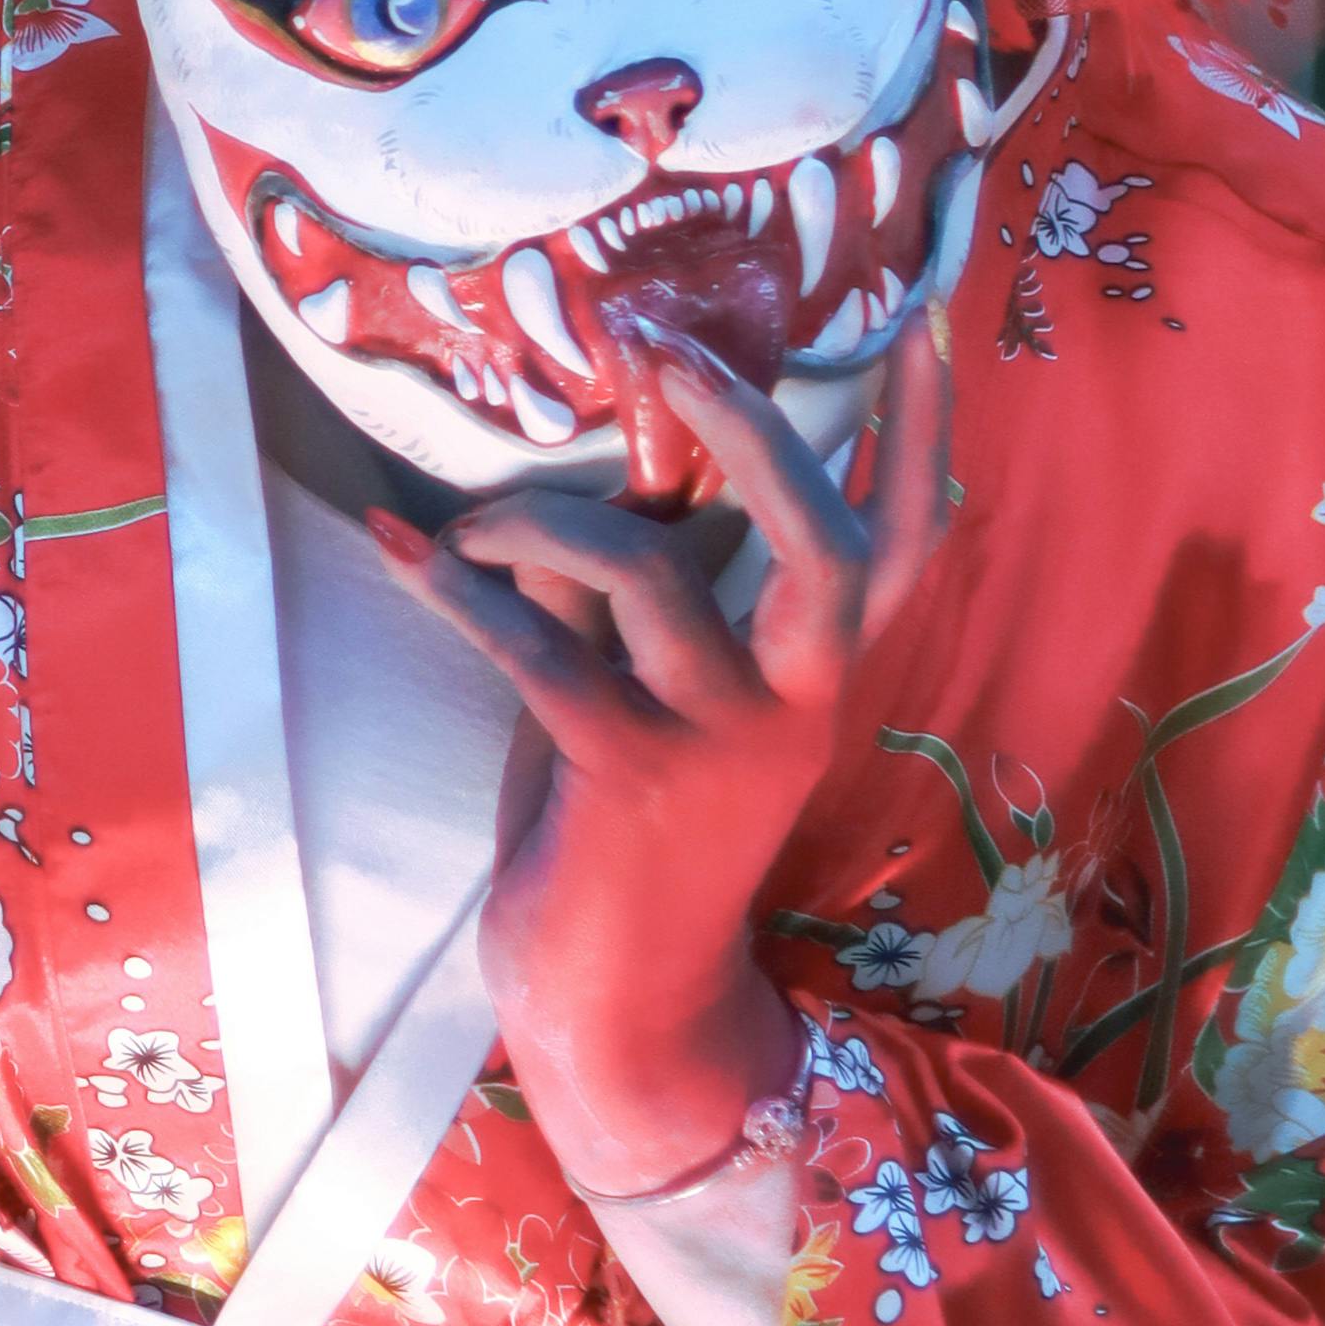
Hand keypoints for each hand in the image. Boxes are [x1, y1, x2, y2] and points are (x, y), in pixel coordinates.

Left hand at [368, 317, 953, 1202]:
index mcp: (822, 680)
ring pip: (639, 566)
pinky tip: (398, 548)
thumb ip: (650, 594)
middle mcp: (798, 706)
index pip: (905, 545)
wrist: (618, 1006)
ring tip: (465, 527)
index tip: (926, 319)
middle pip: (819, 543)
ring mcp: (717, 745)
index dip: (923, 434)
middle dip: (746, 430)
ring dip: (532, 517)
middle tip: (667, 353)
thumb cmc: (630, 830)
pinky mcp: (622, 779)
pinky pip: (531, 643)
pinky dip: (454, 586)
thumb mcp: (659, 698)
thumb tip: (596, 480)